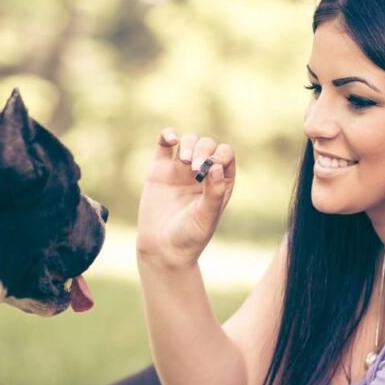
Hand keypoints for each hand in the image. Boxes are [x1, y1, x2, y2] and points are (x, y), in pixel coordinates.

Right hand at [136, 128, 235, 268]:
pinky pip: (164, 144)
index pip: (225, 156)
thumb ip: (215, 191)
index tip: (210, 167)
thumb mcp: (207, 216)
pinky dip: (168, 135)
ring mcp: (180, 170)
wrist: (161, 248)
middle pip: (207, 145)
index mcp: (219, 182)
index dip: (220, 155)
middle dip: (203, 151)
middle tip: (195, 168)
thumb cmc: (189, 236)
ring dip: (189, 144)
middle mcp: (201, 173)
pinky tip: (171, 139)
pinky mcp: (160, 169)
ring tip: (185, 162)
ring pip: (189, 141)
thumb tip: (216, 165)